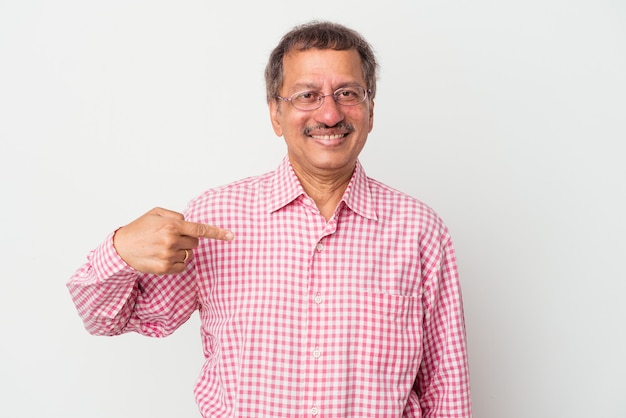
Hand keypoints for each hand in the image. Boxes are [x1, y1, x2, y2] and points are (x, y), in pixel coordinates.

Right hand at [113, 207, 233, 274]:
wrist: (121, 248)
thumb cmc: (139, 228)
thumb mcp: (156, 213)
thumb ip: (176, 216)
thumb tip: (190, 223)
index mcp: (171, 225)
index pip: (200, 229)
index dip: (218, 233)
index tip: (231, 236)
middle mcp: (172, 240)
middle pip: (195, 243)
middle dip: (188, 240)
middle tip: (172, 238)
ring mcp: (168, 256)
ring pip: (189, 255)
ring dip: (181, 252)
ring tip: (163, 248)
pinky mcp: (165, 268)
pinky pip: (182, 266)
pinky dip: (176, 262)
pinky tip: (163, 257)